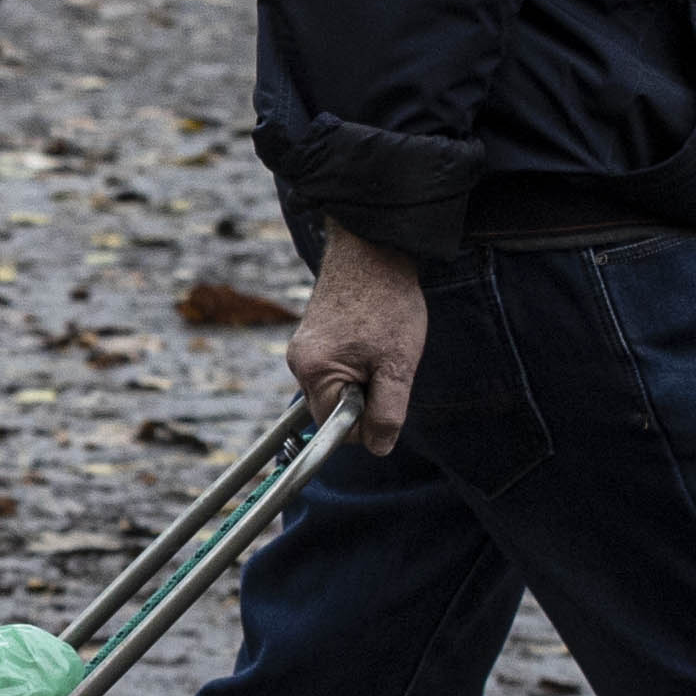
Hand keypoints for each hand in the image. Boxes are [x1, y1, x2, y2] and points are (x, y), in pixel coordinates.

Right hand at [286, 227, 427, 453]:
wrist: (374, 248)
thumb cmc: (387, 303)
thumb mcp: (397, 365)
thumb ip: (387, 412)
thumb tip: (378, 447)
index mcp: (314, 373)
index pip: (336, 431)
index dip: (369, 420)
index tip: (387, 390)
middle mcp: (298, 363)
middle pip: (333, 410)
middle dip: (365, 398)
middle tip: (386, 364)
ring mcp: (302, 349)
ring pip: (336, 389)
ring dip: (362, 380)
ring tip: (380, 346)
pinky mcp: (311, 338)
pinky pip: (334, 370)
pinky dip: (356, 364)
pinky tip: (371, 338)